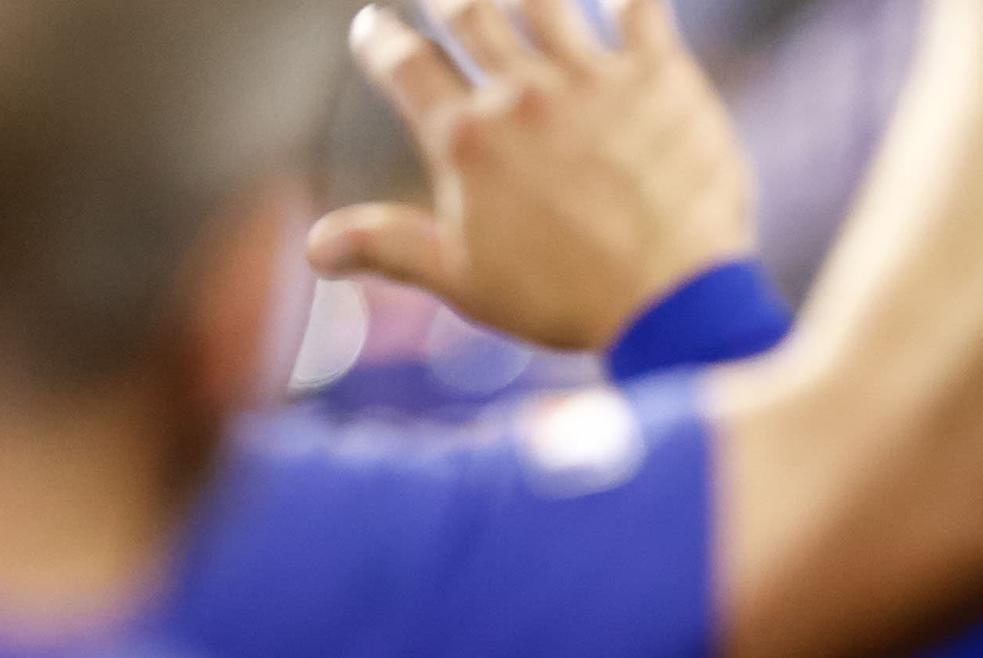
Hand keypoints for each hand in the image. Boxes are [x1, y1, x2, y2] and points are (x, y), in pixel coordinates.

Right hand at [312, 0, 760, 354]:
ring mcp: (591, 80)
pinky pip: (641, 9)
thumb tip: (313, 248)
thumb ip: (389, 247)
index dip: (381, 40)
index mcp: (466, 139)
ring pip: (541, 0)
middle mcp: (521, 95)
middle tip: (447, 0)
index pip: (404, 64)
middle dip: (450, 1)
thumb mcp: (465, 280)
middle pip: (469, 14)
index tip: (374, 29)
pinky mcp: (659, 77)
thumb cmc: (564, 301)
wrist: (669, 302)